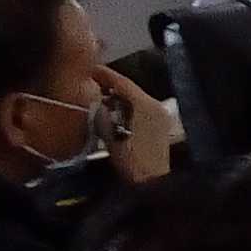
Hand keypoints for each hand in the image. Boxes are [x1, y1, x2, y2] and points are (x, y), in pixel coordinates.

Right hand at [90, 65, 177, 184]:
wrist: (151, 181)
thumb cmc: (129, 158)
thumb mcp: (109, 133)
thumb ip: (102, 112)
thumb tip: (96, 100)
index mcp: (145, 104)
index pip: (123, 82)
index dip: (105, 74)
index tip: (90, 69)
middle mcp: (156, 105)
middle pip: (130, 89)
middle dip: (111, 85)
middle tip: (92, 82)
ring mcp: (160, 115)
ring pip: (136, 98)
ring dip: (119, 97)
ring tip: (100, 96)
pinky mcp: (160, 125)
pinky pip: (141, 109)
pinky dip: (127, 107)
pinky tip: (114, 111)